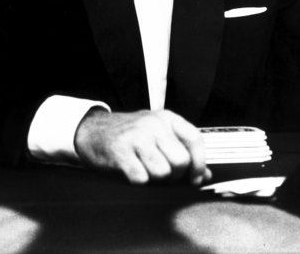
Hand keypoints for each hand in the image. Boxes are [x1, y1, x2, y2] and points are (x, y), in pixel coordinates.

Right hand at [74, 109, 210, 185]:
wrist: (93, 131)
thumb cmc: (131, 135)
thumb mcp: (159, 135)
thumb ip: (183, 151)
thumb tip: (205, 175)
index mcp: (167, 118)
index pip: (195, 138)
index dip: (199, 162)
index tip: (195, 178)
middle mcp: (154, 123)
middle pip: (180, 161)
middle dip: (175, 174)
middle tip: (163, 172)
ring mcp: (137, 136)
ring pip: (163, 172)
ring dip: (155, 179)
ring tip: (145, 168)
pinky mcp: (121, 150)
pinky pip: (141, 178)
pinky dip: (138, 181)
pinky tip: (131, 170)